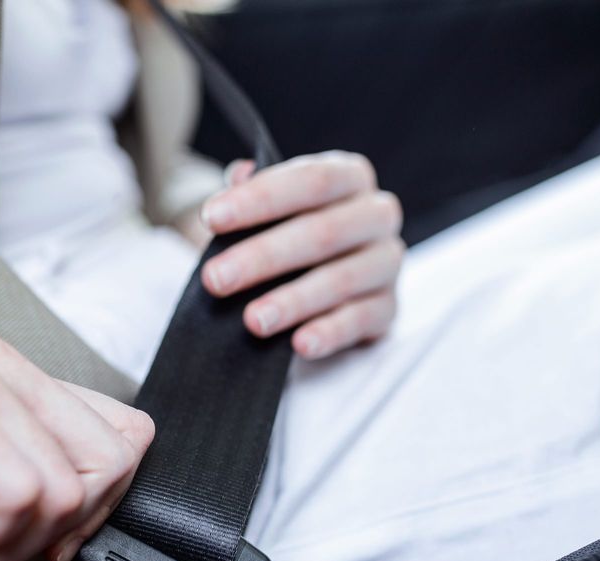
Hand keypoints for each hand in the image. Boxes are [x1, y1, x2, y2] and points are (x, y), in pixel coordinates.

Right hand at [0, 336, 153, 560]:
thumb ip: (46, 491)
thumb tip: (102, 515)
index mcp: (17, 379)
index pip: (128, 436)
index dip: (99, 506)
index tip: (38, 539)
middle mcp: (2, 362)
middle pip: (114, 461)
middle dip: (60, 531)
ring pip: (70, 486)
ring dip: (14, 542)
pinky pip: (25, 491)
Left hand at [200, 152, 403, 359]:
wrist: (320, 282)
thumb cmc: (286, 234)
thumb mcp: (269, 209)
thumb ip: (252, 192)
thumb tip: (239, 175)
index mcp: (350, 176)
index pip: (310, 180)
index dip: (259, 199)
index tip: (210, 219)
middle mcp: (377, 214)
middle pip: (322, 232)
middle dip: (263, 257)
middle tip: (215, 280)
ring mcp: (387, 262)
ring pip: (341, 280)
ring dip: (292, 301)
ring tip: (252, 321)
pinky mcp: (389, 308)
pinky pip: (362, 321)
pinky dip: (330, 333)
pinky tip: (300, 345)